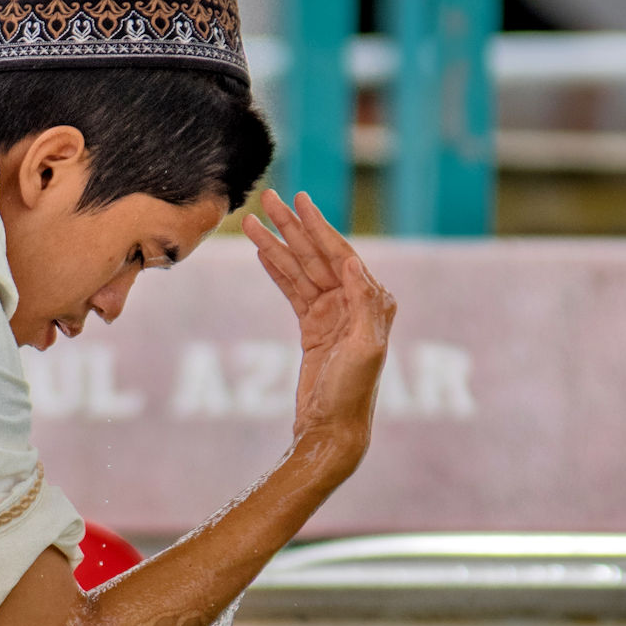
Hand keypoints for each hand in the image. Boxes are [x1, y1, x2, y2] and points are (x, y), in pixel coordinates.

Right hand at [243, 190, 395, 462]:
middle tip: (268, 197)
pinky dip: (277, 270)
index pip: (341, 254)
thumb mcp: (365, 348)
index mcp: (372, 301)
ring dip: (277, 244)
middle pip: (317, 255)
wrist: (334, 428)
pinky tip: (262, 251)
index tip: (300, 200)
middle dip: (293, 226)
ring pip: (300, 270)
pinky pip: (292, 290)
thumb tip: (351, 261)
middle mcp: (354, 302)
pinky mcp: (313, 327)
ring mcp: (332, 313)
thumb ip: (363, 303)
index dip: (318, 226)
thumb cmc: (353, 392)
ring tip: (253, 220)